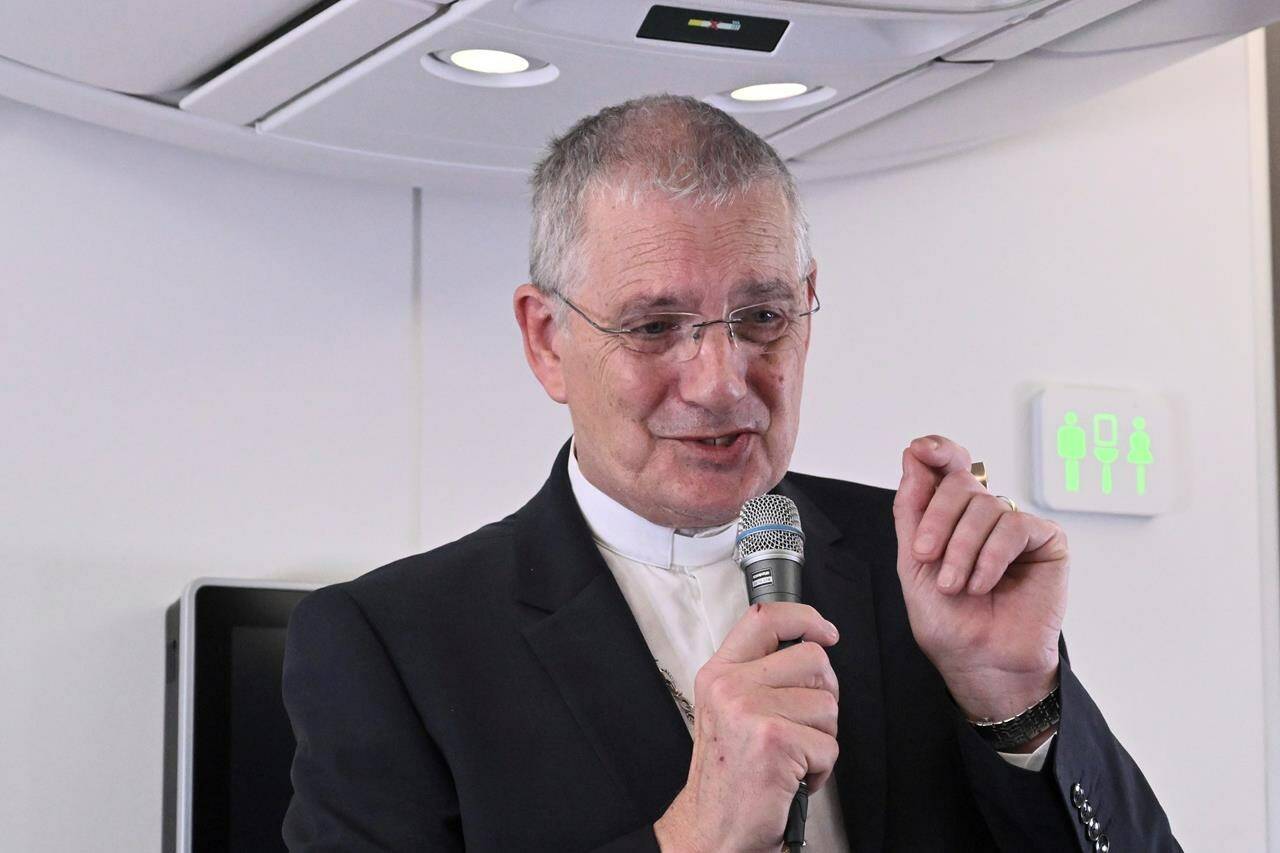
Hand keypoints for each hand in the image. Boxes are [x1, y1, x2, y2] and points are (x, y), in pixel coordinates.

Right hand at [654, 603, 840, 852]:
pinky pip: (829, 745)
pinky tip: (793, 777)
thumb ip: (757, 675)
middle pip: (813, 660)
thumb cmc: (727, 776)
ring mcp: (750, 711)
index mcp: (719, 674)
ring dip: (821, 739)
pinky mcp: (775, 741)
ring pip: (827, 705)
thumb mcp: (728, 711)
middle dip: (822, 696)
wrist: (712, 829)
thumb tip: (810, 649)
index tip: (825, 631)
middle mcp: (730, 687)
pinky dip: (820, 770)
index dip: (805, 617)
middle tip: (802, 725)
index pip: (765, 618)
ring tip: (792, 756)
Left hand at [892, 435, 1067, 724]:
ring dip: (962, 548)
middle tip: (927, 555)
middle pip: (960, 483)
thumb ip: (913, 508)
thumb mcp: (913, 562)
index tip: (921, 450)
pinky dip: (992, 556)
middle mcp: (983, 517)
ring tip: (957, 585)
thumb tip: (913, 457)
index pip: (948, 468)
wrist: (978, 661)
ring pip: (986, 505)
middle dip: (937, 519)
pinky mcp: (1045, 542)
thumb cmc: (949, 622)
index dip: (937, 452)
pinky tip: (984, 583)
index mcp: (951, 516)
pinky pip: (1015, 526)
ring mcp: (1015, 527)